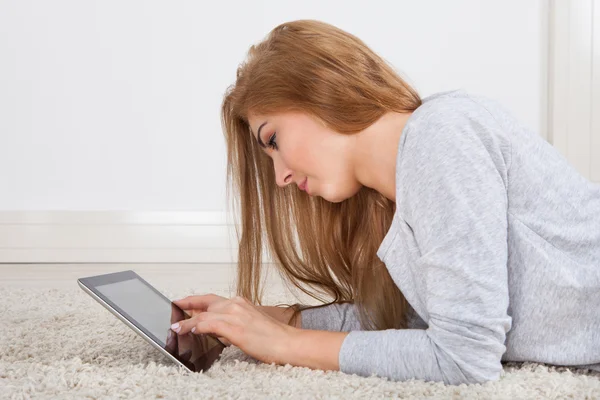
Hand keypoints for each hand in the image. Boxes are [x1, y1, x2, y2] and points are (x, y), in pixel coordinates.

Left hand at [171, 294, 297, 365]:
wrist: (287, 342)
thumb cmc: (272, 337)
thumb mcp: (249, 324)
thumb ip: (232, 323)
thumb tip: (217, 330)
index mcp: (240, 303)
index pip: (212, 298)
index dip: (194, 300)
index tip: (182, 302)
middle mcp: (236, 304)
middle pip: (205, 303)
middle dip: (187, 305)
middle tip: (173, 310)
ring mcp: (235, 315)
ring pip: (204, 314)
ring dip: (187, 321)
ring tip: (176, 327)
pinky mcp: (235, 328)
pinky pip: (210, 325)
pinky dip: (198, 326)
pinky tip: (191, 330)